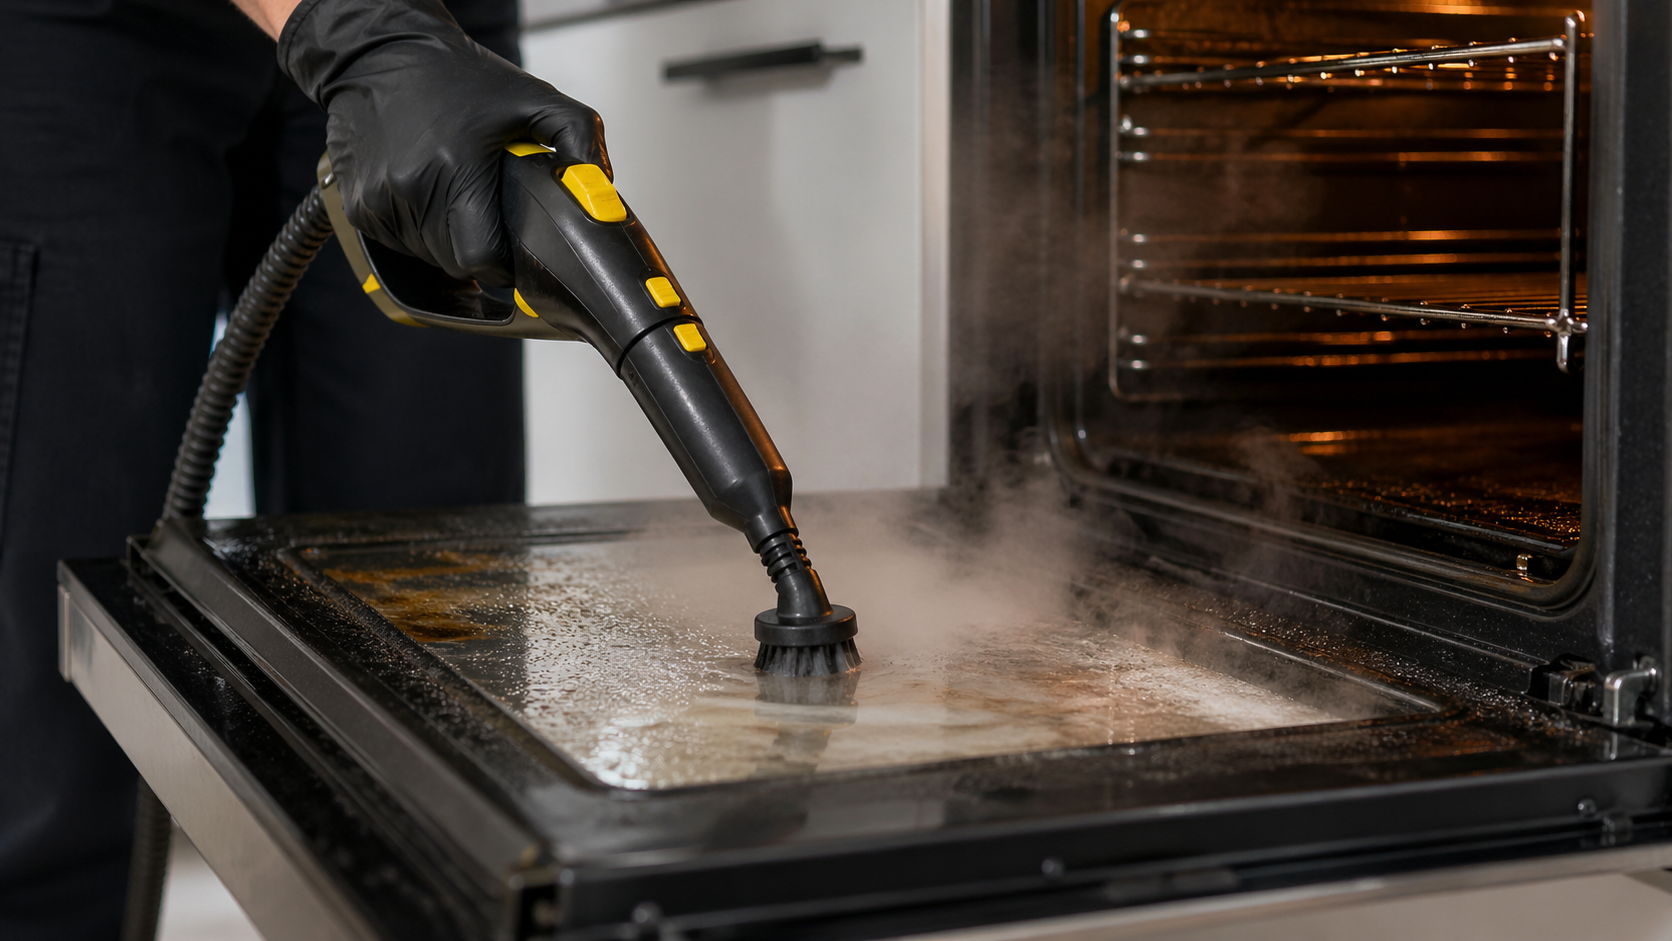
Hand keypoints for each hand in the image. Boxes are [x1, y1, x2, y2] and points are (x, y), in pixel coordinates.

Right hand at [279, 0, 608, 285]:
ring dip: (448, 242)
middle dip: (480, 250)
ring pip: (428, 259)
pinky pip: (399, 245)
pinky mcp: (358, 207)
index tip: (514, 248)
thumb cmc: (456, 77)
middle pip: (457, 265)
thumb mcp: (534, 97)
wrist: (380, 52)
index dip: (505, 262)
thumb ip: (580, 139)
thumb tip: (599, 193)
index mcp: (455, 170)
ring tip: (456, 194)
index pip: (483, 260)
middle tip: (489, 213)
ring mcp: (378, 202)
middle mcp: (411, 190)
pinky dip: (418, 231)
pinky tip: (427, 193)